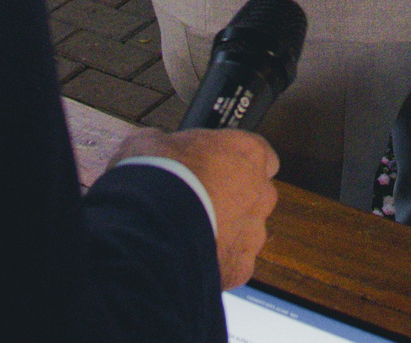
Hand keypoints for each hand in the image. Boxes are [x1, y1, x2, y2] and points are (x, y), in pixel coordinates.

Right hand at [113, 127, 278, 289]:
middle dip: (233, 200)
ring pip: (246, 234)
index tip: (218, 167)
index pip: (261, 154)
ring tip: (187, 234)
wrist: (149, 228)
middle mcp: (259, 193)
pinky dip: (214, 262)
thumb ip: (169, 144)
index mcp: (247, 154)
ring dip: (224, 233)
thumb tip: (157, 147)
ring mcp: (253, 233)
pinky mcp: (239, 268)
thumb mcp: (154, 141)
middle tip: (199, 202)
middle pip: (257, 196)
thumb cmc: (157, 177)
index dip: (238, 162)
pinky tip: (188, 259)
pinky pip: (232, 265)